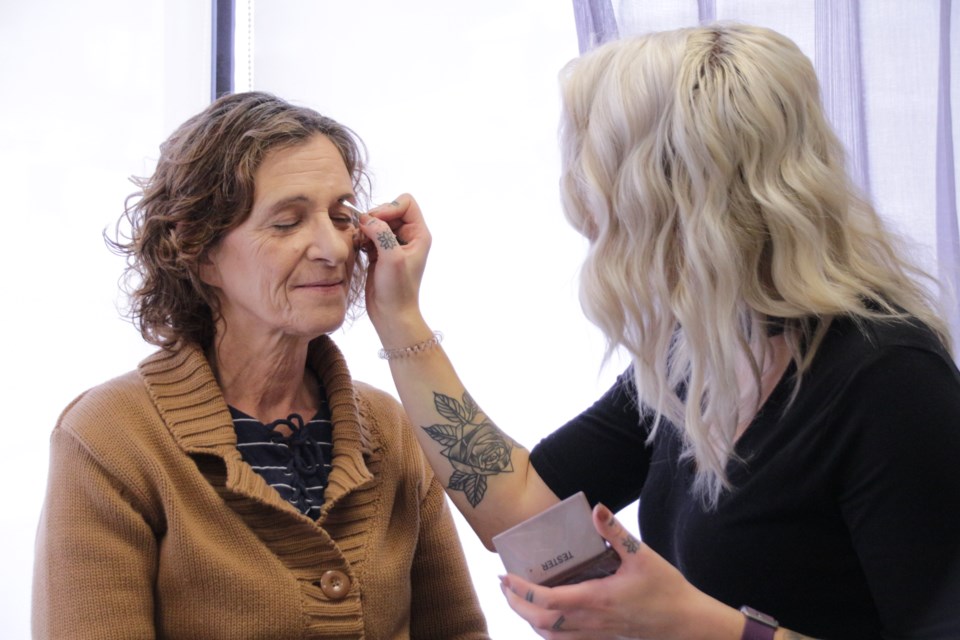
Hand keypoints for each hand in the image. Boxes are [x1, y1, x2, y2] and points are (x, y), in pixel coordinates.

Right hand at [357, 194, 431, 338]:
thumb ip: (381, 233)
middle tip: (365, 234)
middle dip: (375, 218)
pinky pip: (369, 234)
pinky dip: (362, 238)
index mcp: (419, 234)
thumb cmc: (397, 289)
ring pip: (377, 221)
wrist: (391, 314)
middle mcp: (409, 236)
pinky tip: (360, 249)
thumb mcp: (392, 258)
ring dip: (366, 229)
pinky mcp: (381, 252)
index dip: (389, 207)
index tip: (376, 221)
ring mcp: (394, 244)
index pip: (406, 202)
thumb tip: (366, 218)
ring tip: (362, 244)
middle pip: (390, 209)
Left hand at [499, 504, 741, 638]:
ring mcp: (595, 634)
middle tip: (502, 583)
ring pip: (549, 634)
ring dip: (527, 618)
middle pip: (539, 621)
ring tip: (515, 597)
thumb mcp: (643, 554)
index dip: (521, 590)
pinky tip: (542, 618)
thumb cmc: (666, 588)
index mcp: (597, 599)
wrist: (687, 624)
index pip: (547, 600)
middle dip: (515, 603)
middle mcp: (591, 621)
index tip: (504, 574)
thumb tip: (595, 507)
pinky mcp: (602, 639)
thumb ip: (616, 531)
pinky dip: (545, 631)